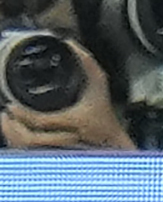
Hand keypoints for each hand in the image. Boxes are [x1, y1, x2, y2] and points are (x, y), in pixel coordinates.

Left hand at [2, 47, 131, 150]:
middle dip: (12, 127)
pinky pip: (30, 155)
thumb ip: (88, 64)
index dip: (22, 114)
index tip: (11, 106)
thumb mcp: (100, 86)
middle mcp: (66, 138)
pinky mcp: (53, 157)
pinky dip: (19, 145)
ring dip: (12, 136)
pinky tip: (15, 134)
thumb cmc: (104, 115)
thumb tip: (70, 44)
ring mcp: (58, 150)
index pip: (41, 121)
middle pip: (29, 139)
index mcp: (74, 121)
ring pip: (27, 150)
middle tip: (6, 114)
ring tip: (6, 123)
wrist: (113, 142)